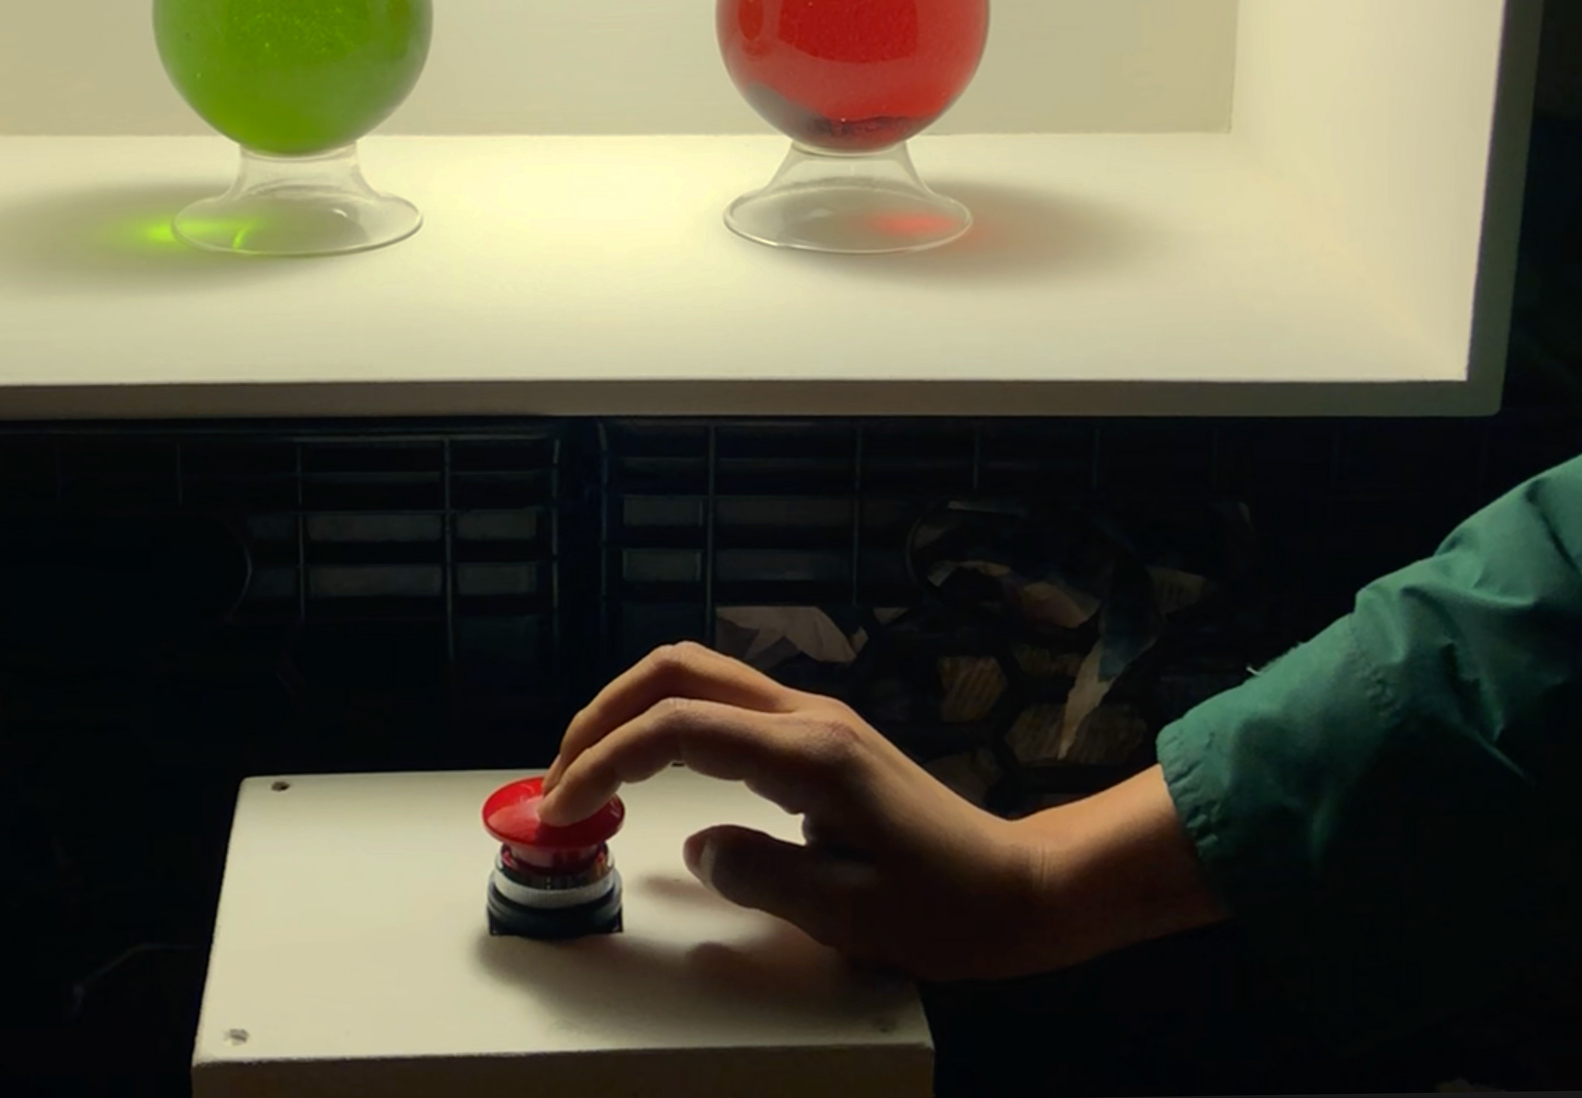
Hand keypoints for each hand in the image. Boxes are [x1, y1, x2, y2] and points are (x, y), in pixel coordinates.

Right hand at [539, 642, 1226, 980]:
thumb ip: (757, 874)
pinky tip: (650, 769)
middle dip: (602, 714)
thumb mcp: (846, 911)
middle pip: (676, 670)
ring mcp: (812, 717)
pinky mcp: (817, 734)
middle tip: (560, 779)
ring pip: (696, 674)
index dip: (606, 761)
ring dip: (630, 710)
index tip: (566, 811)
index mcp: (807, 754)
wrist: (1021, 888)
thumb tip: (694, 847)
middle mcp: (805, 716)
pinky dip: (666, 721)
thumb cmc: (943, 908)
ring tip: (590, 771)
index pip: (677, 728)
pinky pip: (722, 702)